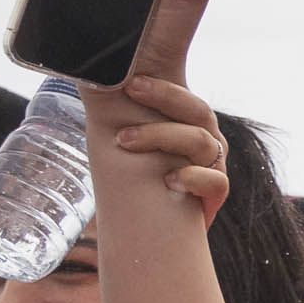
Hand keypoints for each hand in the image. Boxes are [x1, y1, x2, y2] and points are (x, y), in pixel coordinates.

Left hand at [93, 70, 233, 224]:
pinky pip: (215, 180)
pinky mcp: (215, 193)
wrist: (146, 226)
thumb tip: (88, 75)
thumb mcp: (124, 138)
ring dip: (162, 136)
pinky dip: (192, 177)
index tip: (131, 79)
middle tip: (131, 89)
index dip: (165, 82)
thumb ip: (118, 108)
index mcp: (185, 121)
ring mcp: (212, 164)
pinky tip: (168, 181)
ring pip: (203, 141)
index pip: (183, 93)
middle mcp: (205, 138)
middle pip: (198, 110)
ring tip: (125, 142)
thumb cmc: (134, 178)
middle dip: (165, 96)